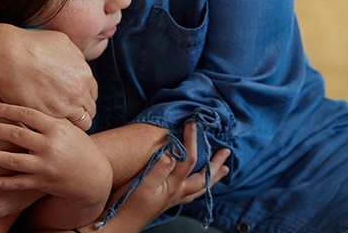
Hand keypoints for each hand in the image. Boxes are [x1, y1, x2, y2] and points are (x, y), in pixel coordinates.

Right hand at [0, 27, 96, 130]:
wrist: (8, 56)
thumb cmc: (31, 45)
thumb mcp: (62, 43)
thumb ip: (75, 58)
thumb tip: (78, 64)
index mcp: (84, 75)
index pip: (92, 95)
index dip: (83, 98)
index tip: (73, 100)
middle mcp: (78, 93)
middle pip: (88, 112)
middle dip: (78, 113)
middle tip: (65, 112)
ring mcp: (64, 107)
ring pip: (76, 125)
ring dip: (68, 123)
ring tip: (55, 120)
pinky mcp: (47, 116)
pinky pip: (56, 127)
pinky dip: (52, 126)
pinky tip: (43, 120)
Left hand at [0, 103, 111, 199]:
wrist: (93, 177)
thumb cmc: (77, 146)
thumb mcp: (67, 127)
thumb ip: (47, 117)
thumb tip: (26, 96)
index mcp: (56, 128)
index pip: (28, 115)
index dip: (8, 110)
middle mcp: (50, 146)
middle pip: (17, 135)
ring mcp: (46, 166)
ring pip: (13, 160)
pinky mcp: (42, 183)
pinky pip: (17, 183)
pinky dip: (0, 183)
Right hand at [102, 123, 230, 229]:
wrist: (121, 223)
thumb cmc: (129, 204)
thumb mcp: (143, 183)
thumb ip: (159, 167)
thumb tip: (173, 151)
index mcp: (173, 185)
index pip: (188, 159)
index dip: (192, 140)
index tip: (192, 124)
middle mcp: (177, 193)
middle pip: (203, 177)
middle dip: (215, 164)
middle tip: (226, 152)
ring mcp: (173, 199)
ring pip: (200, 188)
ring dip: (212, 177)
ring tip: (223, 170)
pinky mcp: (167, 202)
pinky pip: (191, 194)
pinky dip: (199, 187)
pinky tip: (197, 186)